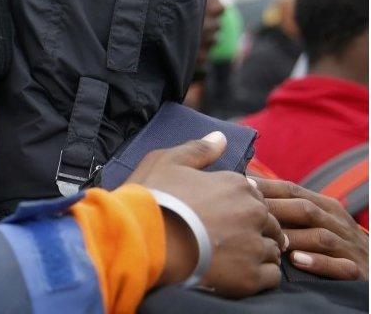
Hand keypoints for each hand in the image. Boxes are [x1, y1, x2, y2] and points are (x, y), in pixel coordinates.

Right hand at [128, 132, 286, 297]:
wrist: (142, 241)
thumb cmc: (152, 199)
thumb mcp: (166, 162)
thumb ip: (198, 149)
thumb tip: (220, 137)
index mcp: (236, 184)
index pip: (253, 195)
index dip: (237, 206)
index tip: (219, 217)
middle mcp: (252, 212)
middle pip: (268, 222)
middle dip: (252, 229)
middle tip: (224, 240)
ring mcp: (253, 245)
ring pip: (272, 249)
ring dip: (256, 253)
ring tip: (228, 259)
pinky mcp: (250, 277)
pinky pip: (271, 277)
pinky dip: (258, 276)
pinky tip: (235, 274)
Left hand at [252, 177, 367, 280]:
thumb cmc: (332, 244)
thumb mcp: (314, 220)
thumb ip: (287, 208)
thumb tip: (248, 189)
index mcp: (325, 207)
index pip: (292, 190)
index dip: (265, 187)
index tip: (239, 186)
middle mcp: (337, 223)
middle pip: (305, 210)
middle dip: (275, 208)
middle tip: (246, 211)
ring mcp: (349, 247)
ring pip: (321, 237)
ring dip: (295, 236)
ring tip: (270, 237)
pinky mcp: (356, 270)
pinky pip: (339, 266)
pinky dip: (318, 262)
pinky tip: (297, 260)